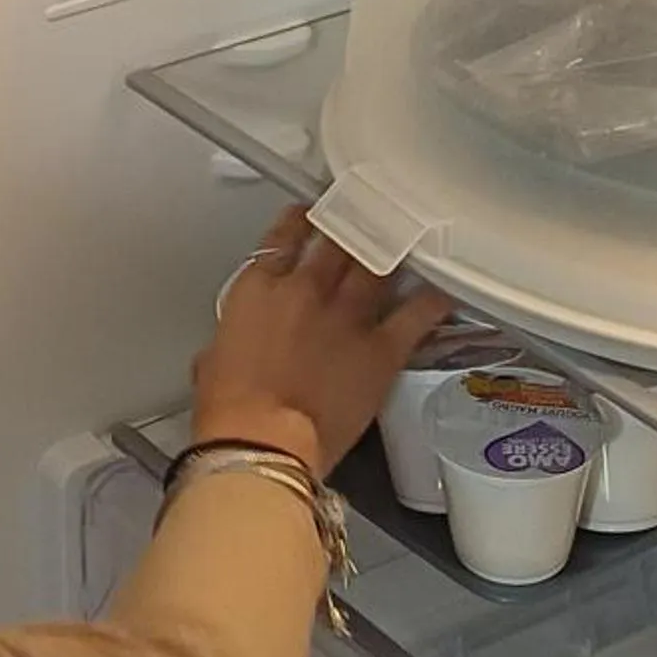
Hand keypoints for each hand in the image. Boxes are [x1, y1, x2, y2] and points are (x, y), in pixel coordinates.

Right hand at [191, 203, 452, 479]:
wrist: (262, 441)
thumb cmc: (229, 408)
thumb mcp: (214, 359)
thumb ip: (233, 338)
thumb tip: (234, 347)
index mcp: (259, 289)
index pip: (284, 236)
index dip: (302, 220)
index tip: (311, 215)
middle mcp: (306, 290)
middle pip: (337, 240)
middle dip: (352, 226)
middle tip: (364, 219)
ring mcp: (347, 315)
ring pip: (377, 265)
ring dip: (390, 251)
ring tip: (402, 240)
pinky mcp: (381, 349)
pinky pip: (416, 314)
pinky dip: (432, 300)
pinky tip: (443, 290)